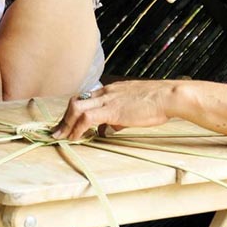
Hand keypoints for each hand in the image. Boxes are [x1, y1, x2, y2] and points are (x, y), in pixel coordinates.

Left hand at [52, 80, 176, 139]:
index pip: (86, 98)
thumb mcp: (135, 107)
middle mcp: (106, 91)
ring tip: (60, 137)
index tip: (68, 123)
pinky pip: (86, 118)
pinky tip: (74, 138)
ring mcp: (107, 99)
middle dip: (64, 117)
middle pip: (75, 101)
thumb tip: (113, 126)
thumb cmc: (158, 102)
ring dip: (65, 123)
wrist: (168, 96)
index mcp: (112, 89)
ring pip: (75, 107)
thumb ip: (121, 115)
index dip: (74, 111)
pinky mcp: (111, 110)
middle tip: (58, 131)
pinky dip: (77, 129)